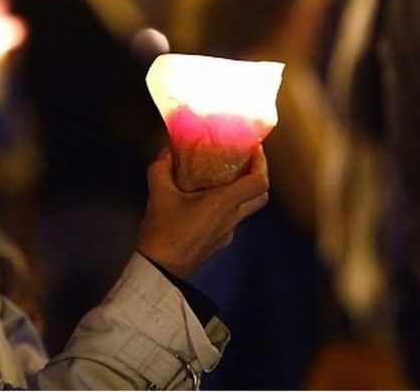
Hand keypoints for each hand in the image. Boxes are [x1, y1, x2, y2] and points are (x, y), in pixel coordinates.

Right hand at [136, 145, 269, 278]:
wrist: (161, 270)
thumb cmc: (163, 232)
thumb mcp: (158, 194)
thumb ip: (162, 168)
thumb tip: (167, 151)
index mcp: (224, 203)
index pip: (259, 182)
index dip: (261, 162)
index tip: (254, 149)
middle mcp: (232, 218)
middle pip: (261, 196)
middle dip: (258, 176)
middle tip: (245, 161)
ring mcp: (228, 232)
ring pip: (247, 208)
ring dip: (243, 191)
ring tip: (223, 177)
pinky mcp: (220, 242)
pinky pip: (232, 220)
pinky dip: (228, 206)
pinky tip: (207, 200)